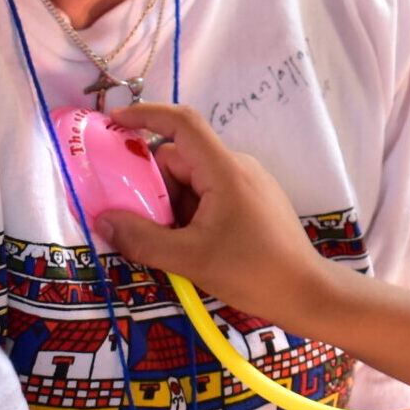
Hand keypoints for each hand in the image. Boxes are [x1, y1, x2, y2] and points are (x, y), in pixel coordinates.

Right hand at [96, 102, 329, 311]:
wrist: (307, 294)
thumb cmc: (252, 271)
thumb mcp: (189, 258)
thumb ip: (141, 239)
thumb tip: (102, 220)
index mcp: (224, 169)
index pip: (182, 123)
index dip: (146, 116)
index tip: (113, 124)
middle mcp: (237, 167)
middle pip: (179, 160)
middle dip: (151, 187)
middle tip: (134, 223)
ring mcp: (247, 185)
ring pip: (192, 183)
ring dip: (169, 207)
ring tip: (165, 245)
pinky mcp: (252, 204)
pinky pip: (208, 197)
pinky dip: (188, 215)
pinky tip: (186, 248)